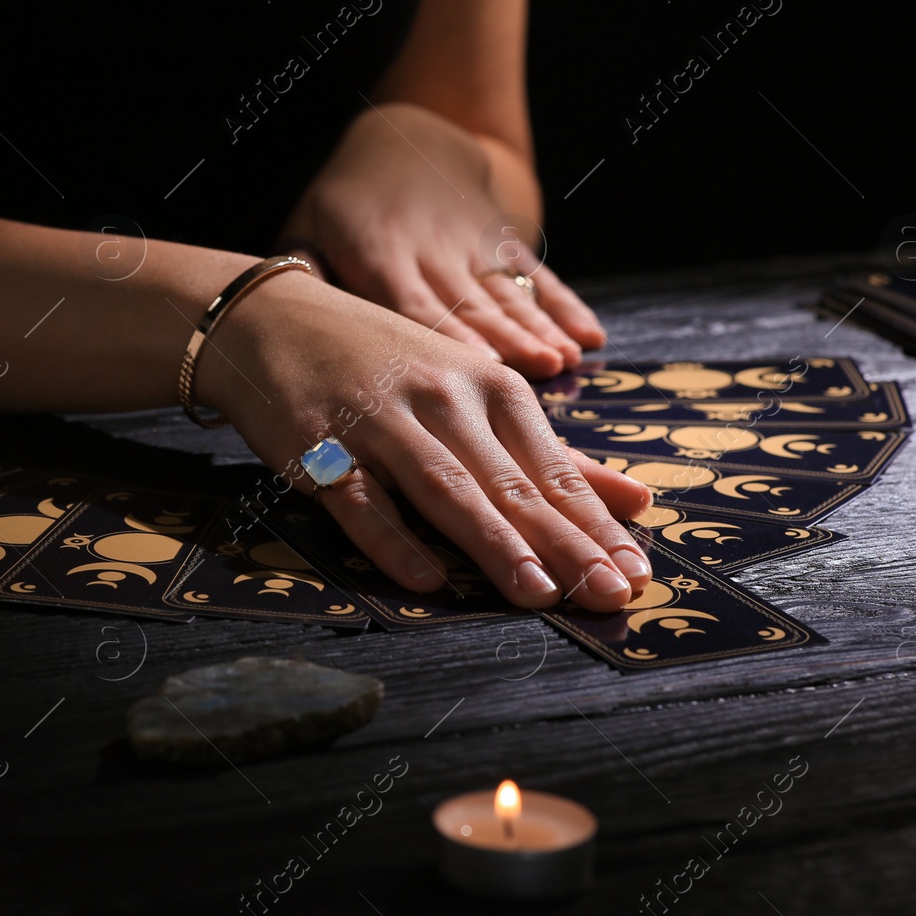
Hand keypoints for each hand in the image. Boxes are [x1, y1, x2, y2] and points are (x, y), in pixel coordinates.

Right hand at [194, 271, 651, 611]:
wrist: (278, 321)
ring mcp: (381, 423)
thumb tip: (636, 502)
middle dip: (564, 543)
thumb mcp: (476, 392)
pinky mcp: (320, 447)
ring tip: (537, 593)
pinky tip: (428, 579)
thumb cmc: (388, 364)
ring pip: (445, 487)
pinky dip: (393, 539)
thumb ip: (552, 454)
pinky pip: (362, 500)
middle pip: (511, 482)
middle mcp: (443, 400)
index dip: (596, 524)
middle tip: (608, 594)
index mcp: (490, 387)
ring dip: (494, 542)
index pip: (554, 468)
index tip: (637, 574)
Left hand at [278, 102, 604, 379]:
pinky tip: (591, 335)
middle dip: (507, 338)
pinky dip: (565, 304)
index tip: (471, 367)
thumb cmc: (345, 201)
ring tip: (565, 357)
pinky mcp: (504, 243)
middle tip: (540, 370)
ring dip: (539, 327)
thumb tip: (283, 315)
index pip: (411, 301)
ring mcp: (474, 246)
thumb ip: (303, 268)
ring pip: (509, 292)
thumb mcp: (309, 224)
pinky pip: (539, 276)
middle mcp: (431, 250)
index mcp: (378, 253)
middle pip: (471, 302)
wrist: (409, 133)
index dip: (444, 335)